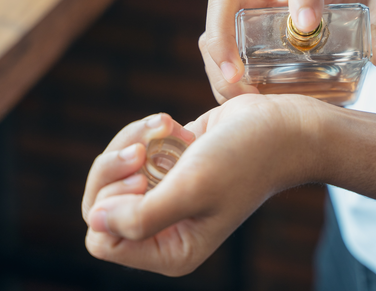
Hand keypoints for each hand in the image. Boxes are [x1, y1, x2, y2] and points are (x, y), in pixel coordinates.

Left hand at [82, 94, 330, 275]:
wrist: (279, 127)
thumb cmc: (244, 160)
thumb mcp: (192, 189)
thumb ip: (141, 216)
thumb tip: (96, 222)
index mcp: (172, 251)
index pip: (103, 239)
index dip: (111, 204)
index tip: (142, 178)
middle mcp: (164, 230)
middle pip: (100, 204)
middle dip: (115, 168)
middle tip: (142, 150)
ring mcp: (163, 197)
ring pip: (112, 174)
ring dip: (132, 142)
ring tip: (165, 127)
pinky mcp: (165, 168)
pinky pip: (129, 151)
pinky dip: (144, 132)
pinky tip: (173, 124)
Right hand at [198, 0, 375, 102]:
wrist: (332, 12)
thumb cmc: (353, 12)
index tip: (307, 25)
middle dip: (222, 36)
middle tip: (235, 73)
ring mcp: (244, 16)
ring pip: (212, 31)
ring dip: (216, 65)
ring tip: (234, 95)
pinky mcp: (236, 40)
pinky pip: (215, 56)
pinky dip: (221, 81)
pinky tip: (238, 103)